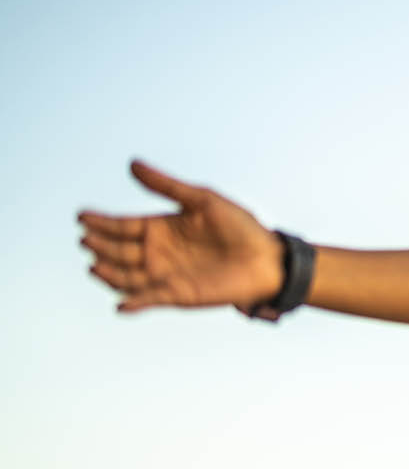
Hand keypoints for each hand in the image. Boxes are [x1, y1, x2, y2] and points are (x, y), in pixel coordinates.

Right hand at [78, 159, 283, 314]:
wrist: (267, 259)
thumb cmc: (240, 226)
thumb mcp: (202, 200)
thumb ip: (167, 186)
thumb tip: (131, 164)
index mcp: (162, 226)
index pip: (123, 224)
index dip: (102, 222)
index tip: (81, 216)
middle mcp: (159, 251)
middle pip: (120, 250)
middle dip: (101, 246)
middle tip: (86, 240)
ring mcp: (166, 274)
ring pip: (127, 276)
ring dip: (110, 274)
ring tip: (95, 267)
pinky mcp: (178, 295)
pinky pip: (150, 299)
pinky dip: (135, 303)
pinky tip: (122, 304)